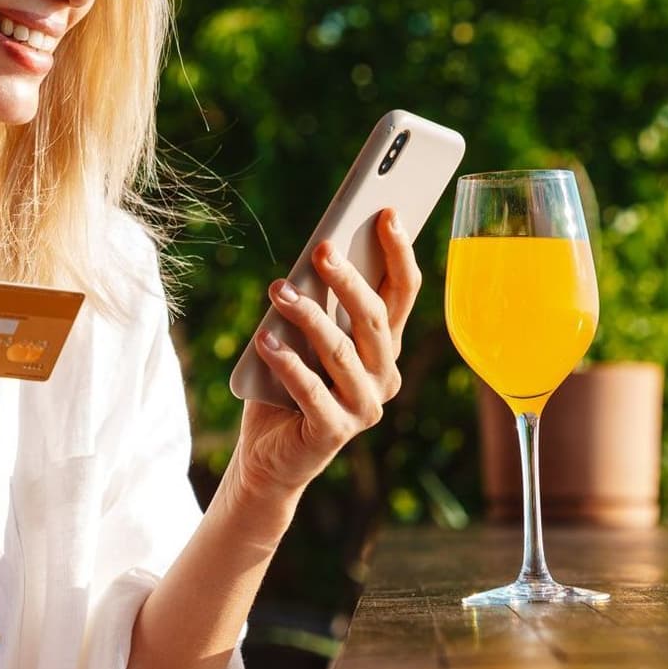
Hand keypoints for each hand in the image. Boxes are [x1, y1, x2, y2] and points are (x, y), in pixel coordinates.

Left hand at [233, 208, 420, 501]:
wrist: (268, 456)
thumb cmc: (286, 383)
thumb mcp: (304, 335)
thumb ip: (318, 302)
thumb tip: (319, 252)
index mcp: (384, 345)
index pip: (402, 292)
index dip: (398, 252)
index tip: (388, 212)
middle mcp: (384, 375)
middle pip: (372, 318)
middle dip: (348, 280)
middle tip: (323, 248)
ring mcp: (364, 407)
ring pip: (342, 351)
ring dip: (308, 317)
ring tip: (278, 290)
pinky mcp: (334, 432)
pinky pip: (312, 392)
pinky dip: (288, 365)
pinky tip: (265, 340)